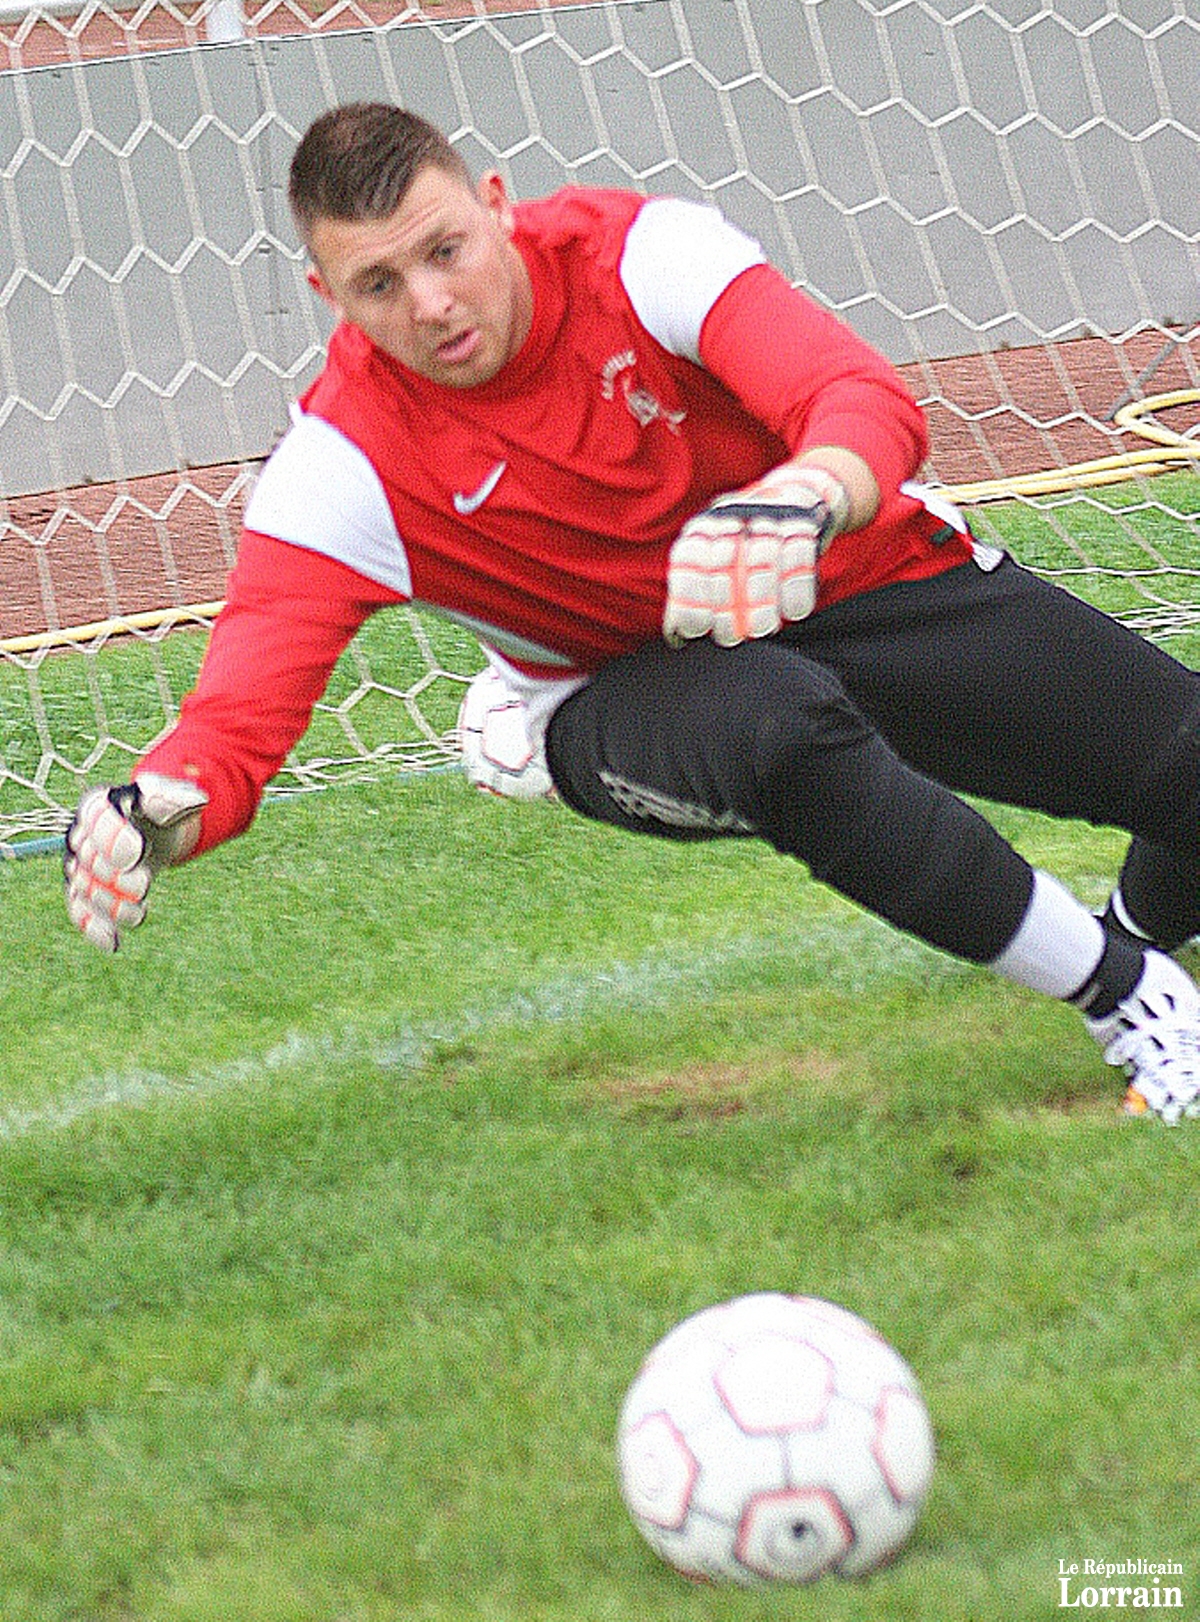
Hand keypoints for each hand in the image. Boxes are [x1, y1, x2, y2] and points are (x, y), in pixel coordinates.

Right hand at [64, 773, 207, 951]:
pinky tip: (113, 944)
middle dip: (115, 878)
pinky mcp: (84, 893)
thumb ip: (177, 799)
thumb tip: (195, 802)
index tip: (135, 854)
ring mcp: (80, 866)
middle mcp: (82, 836)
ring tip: (138, 913)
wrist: (151, 832)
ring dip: (111, 907)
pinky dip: (94, 929)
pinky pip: (80, 912)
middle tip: (142, 885)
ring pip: (85, 890)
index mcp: (98, 805)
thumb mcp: (170, 799)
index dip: (111, 837)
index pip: (96, 818)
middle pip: (89, 860)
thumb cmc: (158, 812)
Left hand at [663, 467, 849, 646]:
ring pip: (763, 558)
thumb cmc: (743, 550)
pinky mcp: (801, 520)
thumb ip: (694, 595)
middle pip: (724, 561)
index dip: (689, 598)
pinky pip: (799, 555)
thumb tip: (677, 637)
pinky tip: (792, 614)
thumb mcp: (711, 562)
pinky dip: (796, 588)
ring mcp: (766, 514)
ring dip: (762, 600)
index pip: (688, 560)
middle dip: (725, 605)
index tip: (696, 630)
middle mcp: (730, 515)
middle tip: (731, 638)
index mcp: (701, 528)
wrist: (790, 500)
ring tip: (761, 631)